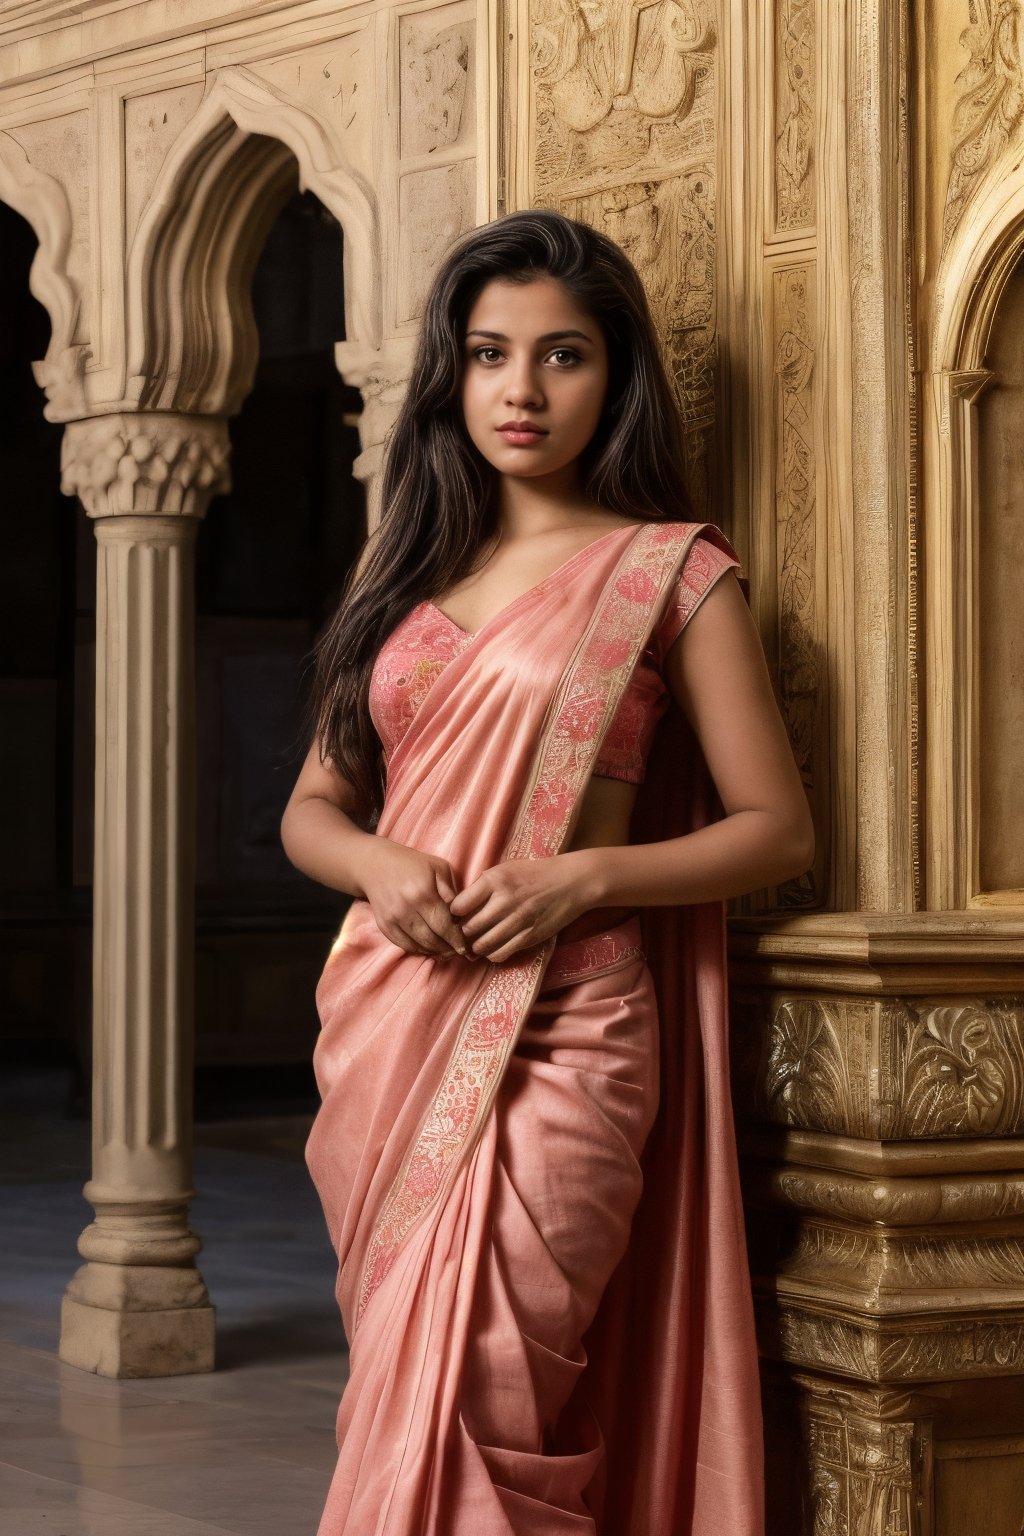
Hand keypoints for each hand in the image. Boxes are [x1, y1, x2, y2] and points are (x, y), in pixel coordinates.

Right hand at [361, 838, 468, 958]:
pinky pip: (404, 945)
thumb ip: (450, 888)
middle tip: (459, 952)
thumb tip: (459, 911)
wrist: (375, 864)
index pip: (444, 925)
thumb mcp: (437, 867)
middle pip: (432, 938)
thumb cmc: (412, 864)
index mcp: (423, 893)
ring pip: (418, 945)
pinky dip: (418, 950)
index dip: (457, 939)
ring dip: (435, 952)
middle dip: (448, 949)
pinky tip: (429, 948)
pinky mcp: (384, 925)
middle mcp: (407, 908)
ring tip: (447, 952)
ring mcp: (394, 918)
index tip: (466, 947)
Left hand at [449, 852, 598, 962]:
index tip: (456, 917)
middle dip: (462, 934)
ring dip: (476, 947)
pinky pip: (501, 953)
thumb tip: (458, 907)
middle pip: (468, 928)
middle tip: (463, 935)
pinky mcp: (529, 936)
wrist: (571, 882)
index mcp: (494, 880)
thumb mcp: (505, 869)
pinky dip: (493, 954)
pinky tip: (494, 948)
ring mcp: (517, 920)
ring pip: (482, 945)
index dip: (453, 915)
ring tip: (477, 943)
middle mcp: (504, 900)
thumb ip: (483, 886)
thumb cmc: (535, 874)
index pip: (458, 906)